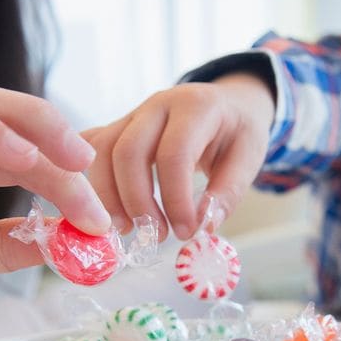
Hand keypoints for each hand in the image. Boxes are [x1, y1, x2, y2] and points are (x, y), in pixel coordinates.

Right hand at [86, 73, 274, 240]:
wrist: (227, 104)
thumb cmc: (237, 132)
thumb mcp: (249, 157)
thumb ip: (229, 192)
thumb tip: (205, 226)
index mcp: (196, 107)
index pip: (174, 153)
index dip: (175, 198)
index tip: (185, 232)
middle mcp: (159, 104)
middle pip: (128, 151)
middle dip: (137, 201)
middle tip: (155, 236)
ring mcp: (134, 114)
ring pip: (103, 151)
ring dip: (109, 197)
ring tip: (129, 229)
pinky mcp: (119, 127)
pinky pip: (93, 148)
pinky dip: (90, 178)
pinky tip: (100, 207)